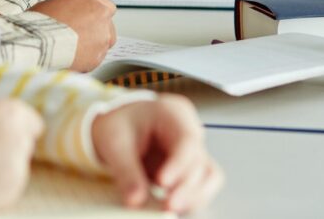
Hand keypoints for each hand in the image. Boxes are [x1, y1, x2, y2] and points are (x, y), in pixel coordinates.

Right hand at [0, 99, 43, 211]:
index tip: (5, 135)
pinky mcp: (11, 192)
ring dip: (2, 170)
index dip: (17, 129)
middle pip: (24, 145)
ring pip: (17, 168)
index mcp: (10, 112)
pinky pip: (8, 189)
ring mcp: (18, 167)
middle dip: (8, 150)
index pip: (32, 122)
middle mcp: (20, 138)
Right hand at [29, 0, 116, 71]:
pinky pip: (94, 58)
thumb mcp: (53, 4)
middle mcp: (102, 16)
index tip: (87, 19)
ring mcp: (103, 37)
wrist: (40, 42)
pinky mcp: (98, 57)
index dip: (95, 14)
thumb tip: (70, 13)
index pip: (105, 5)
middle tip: (79, 35)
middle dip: (96, 31)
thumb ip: (69, 8)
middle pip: (107, 25)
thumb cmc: (41, 22)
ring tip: (71, 48)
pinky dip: (85, 59)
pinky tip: (70, 57)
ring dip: (91, 46)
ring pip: (102, 43)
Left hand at [92, 95, 223, 213]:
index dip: (178, 164)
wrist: (120, 123)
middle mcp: (190, 131)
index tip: (162, 183)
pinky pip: (201, 186)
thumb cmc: (120, 124)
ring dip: (194, 197)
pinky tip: (174, 207)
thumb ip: (126, 170)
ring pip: (209, 176)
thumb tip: (135, 200)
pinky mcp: (191, 169)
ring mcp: (193, 151)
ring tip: (171, 209)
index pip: (186, 139)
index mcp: (173, 114)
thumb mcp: (114, 142)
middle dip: (185, 187)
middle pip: (199, 161)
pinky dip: (191, 200)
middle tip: (167, 206)